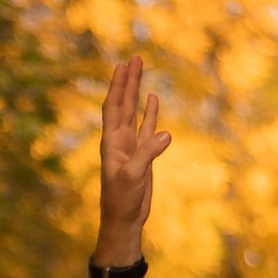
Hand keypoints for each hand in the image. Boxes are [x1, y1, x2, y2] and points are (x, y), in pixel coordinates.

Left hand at [97, 54, 170, 261]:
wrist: (124, 219)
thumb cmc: (122, 200)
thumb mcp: (133, 175)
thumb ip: (147, 153)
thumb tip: (166, 133)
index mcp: (111, 142)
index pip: (113, 107)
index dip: (117, 86)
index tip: (122, 65)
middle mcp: (119, 140)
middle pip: (123, 103)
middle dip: (128, 81)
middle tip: (134, 58)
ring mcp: (131, 146)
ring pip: (134, 112)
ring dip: (137, 92)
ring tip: (141, 71)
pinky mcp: (143, 155)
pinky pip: (147, 128)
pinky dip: (150, 113)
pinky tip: (153, 98)